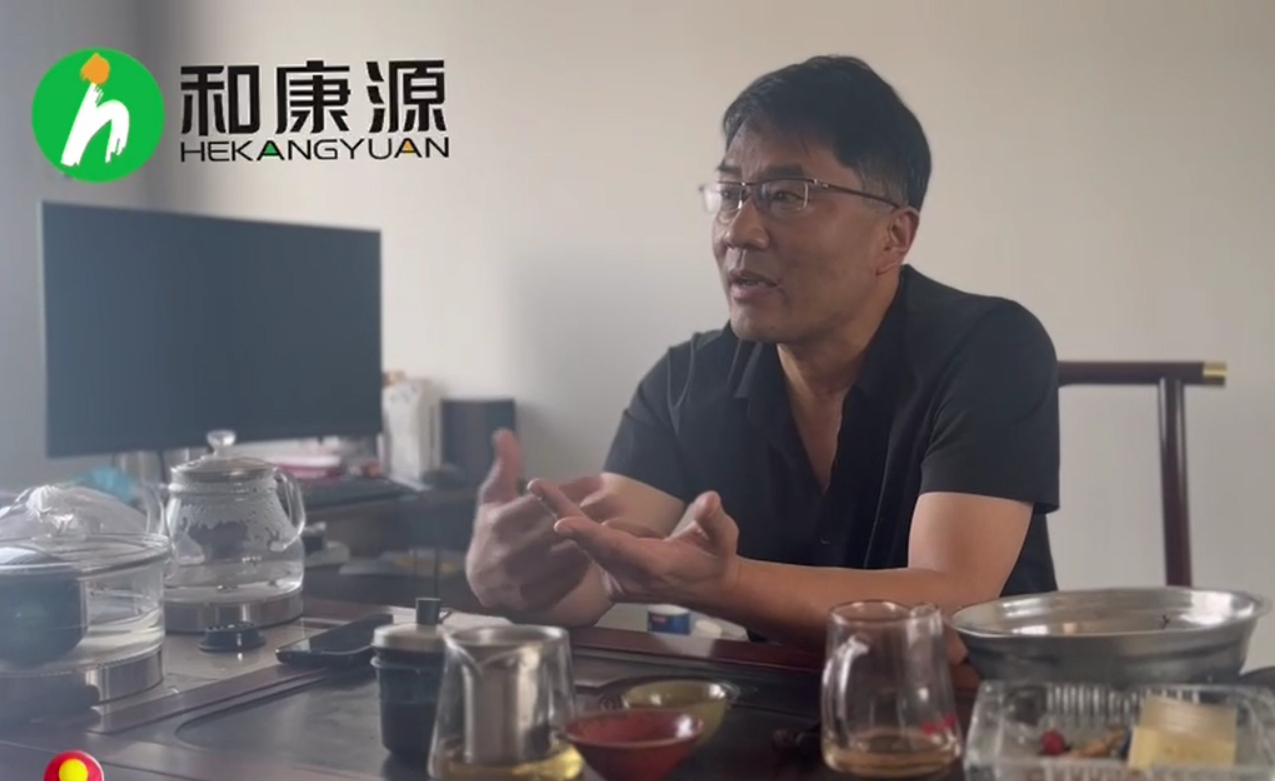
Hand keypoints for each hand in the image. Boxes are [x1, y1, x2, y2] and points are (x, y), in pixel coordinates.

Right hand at [465, 430, 622, 612]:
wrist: (478, 582)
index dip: (568, 491)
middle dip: (590, 515)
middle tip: (618, 501)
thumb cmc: (490, 532)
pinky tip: (604, 551)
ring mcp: (521, 578)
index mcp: (499, 523)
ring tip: (619, 525)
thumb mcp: (491, 498)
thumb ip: (504, 467)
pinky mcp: (534, 598)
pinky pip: (565, 581)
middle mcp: (509, 552)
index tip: (596, 479)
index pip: (539, 504)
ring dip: (593, 541)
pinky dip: (585, 565)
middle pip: (556, 531)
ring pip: (564, 558)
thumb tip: (504, 433)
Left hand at [547, 489, 741, 607]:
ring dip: (581, 520)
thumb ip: (714, 521)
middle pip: (591, 543)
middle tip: (538, 486)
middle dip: (565, 514)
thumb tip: (709, 499)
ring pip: (592, 545)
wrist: (707, 589)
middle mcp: (630, 578)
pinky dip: (598, 533)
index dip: (589, 535)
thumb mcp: (724, 539)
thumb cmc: (715, 558)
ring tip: (570, 500)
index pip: (617, 549)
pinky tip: (631, 535)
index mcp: (655, 566)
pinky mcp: (610, 580)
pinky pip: (596, 548)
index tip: (560, 523)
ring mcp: (617, 582)